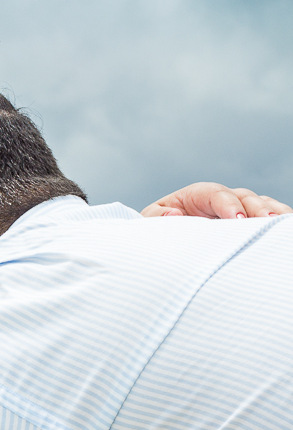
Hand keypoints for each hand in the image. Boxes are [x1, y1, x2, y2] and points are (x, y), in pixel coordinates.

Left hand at [141, 182, 290, 218]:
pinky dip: (278, 220)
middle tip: (268, 222)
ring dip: (274, 213)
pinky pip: (267, 216)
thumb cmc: (158, 225)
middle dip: (257, 209)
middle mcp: (222, 198)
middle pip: (245, 197)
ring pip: (262, 204)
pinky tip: (285, 229)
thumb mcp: (150, 221)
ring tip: (284, 224)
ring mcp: (238, 208)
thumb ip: (158, 216)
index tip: (237, 220)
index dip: (228, 205)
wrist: (166, 234)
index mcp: (198, 194)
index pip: (217, 194)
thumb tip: (174, 214)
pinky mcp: (248, 219)